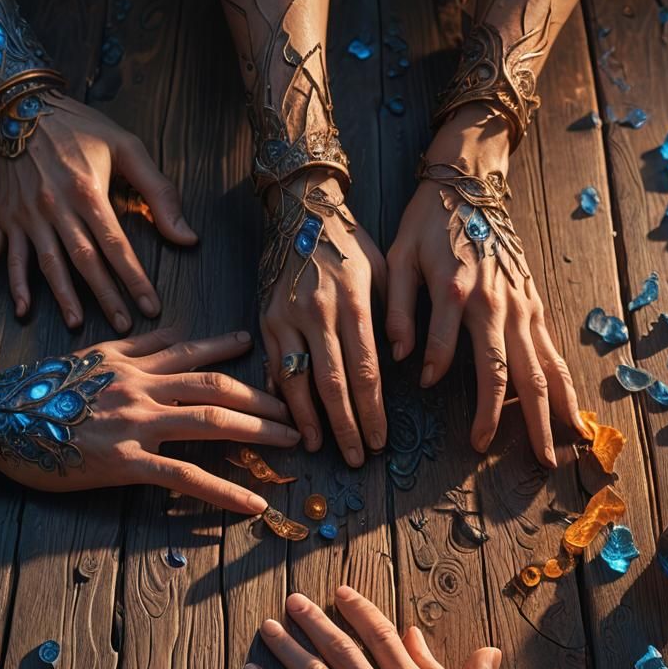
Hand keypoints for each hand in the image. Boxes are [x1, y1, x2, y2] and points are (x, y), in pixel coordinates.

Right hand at [0, 96, 197, 331]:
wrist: (21, 104)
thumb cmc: (79, 126)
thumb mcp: (126, 147)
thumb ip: (159, 193)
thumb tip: (187, 237)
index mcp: (87, 192)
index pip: (117, 247)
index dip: (135, 280)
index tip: (151, 307)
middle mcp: (54, 207)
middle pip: (83, 262)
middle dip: (105, 297)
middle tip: (122, 327)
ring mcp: (26, 214)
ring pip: (43, 263)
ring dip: (59, 296)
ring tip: (75, 323)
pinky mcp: (4, 214)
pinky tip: (7, 302)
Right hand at [0, 328, 297, 511]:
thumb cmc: (37, 392)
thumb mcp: (88, 355)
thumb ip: (132, 345)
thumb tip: (168, 329)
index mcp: (132, 362)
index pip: (194, 352)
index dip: (231, 350)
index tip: (261, 348)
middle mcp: (141, 386)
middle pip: (217, 386)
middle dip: (263, 398)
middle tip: (297, 410)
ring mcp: (134, 422)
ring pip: (210, 420)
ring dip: (258, 432)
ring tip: (292, 443)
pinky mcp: (124, 461)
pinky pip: (184, 475)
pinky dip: (223, 491)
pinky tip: (253, 504)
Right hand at [260, 173, 386, 466]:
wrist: (302, 210)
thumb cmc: (351, 243)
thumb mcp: (382, 270)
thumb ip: (392, 316)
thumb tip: (402, 361)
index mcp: (352, 303)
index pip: (365, 372)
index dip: (372, 412)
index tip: (380, 441)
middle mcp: (317, 313)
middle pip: (332, 385)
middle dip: (345, 426)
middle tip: (355, 458)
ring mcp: (286, 318)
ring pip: (296, 381)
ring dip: (309, 420)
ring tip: (319, 447)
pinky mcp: (266, 319)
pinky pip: (274, 366)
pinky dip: (281, 396)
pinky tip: (289, 419)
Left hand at [385, 106, 581, 466]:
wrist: (470, 182)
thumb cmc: (428, 222)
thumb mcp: (399, 258)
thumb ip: (398, 309)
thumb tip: (399, 357)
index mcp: (457, 292)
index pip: (447, 351)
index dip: (435, 371)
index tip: (423, 386)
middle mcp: (497, 304)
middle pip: (513, 373)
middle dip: (520, 421)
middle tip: (533, 462)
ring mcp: (521, 305)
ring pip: (543, 367)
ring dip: (552, 411)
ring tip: (563, 449)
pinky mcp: (533, 303)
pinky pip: (552, 350)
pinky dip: (563, 383)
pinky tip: (572, 412)